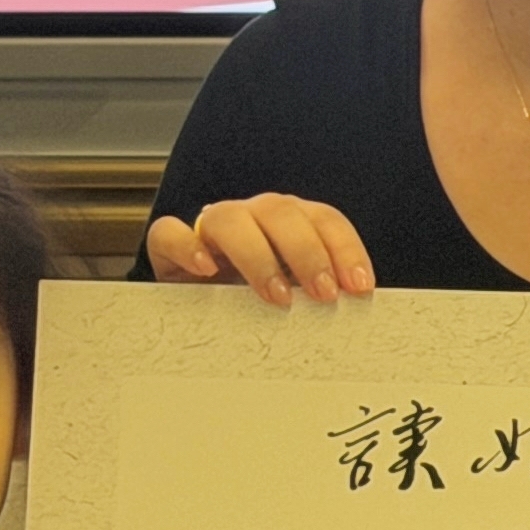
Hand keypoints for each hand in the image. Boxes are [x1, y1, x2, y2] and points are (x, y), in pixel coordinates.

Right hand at [148, 195, 375, 305]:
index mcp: (292, 223)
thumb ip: (321, 296)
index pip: (324, 219)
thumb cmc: (257, 304)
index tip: (359, 286)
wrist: (199, 312)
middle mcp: (254, 217)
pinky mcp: (171, 248)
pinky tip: (206, 271)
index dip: (345, 248)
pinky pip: (170, 232)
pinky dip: (187, 246)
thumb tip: (357, 316)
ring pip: (231, 219)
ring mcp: (211, 228)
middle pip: (282, 212)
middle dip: (308, 253)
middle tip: (324, 294)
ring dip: (258, 256)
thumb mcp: (296, 297)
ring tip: (276, 297)